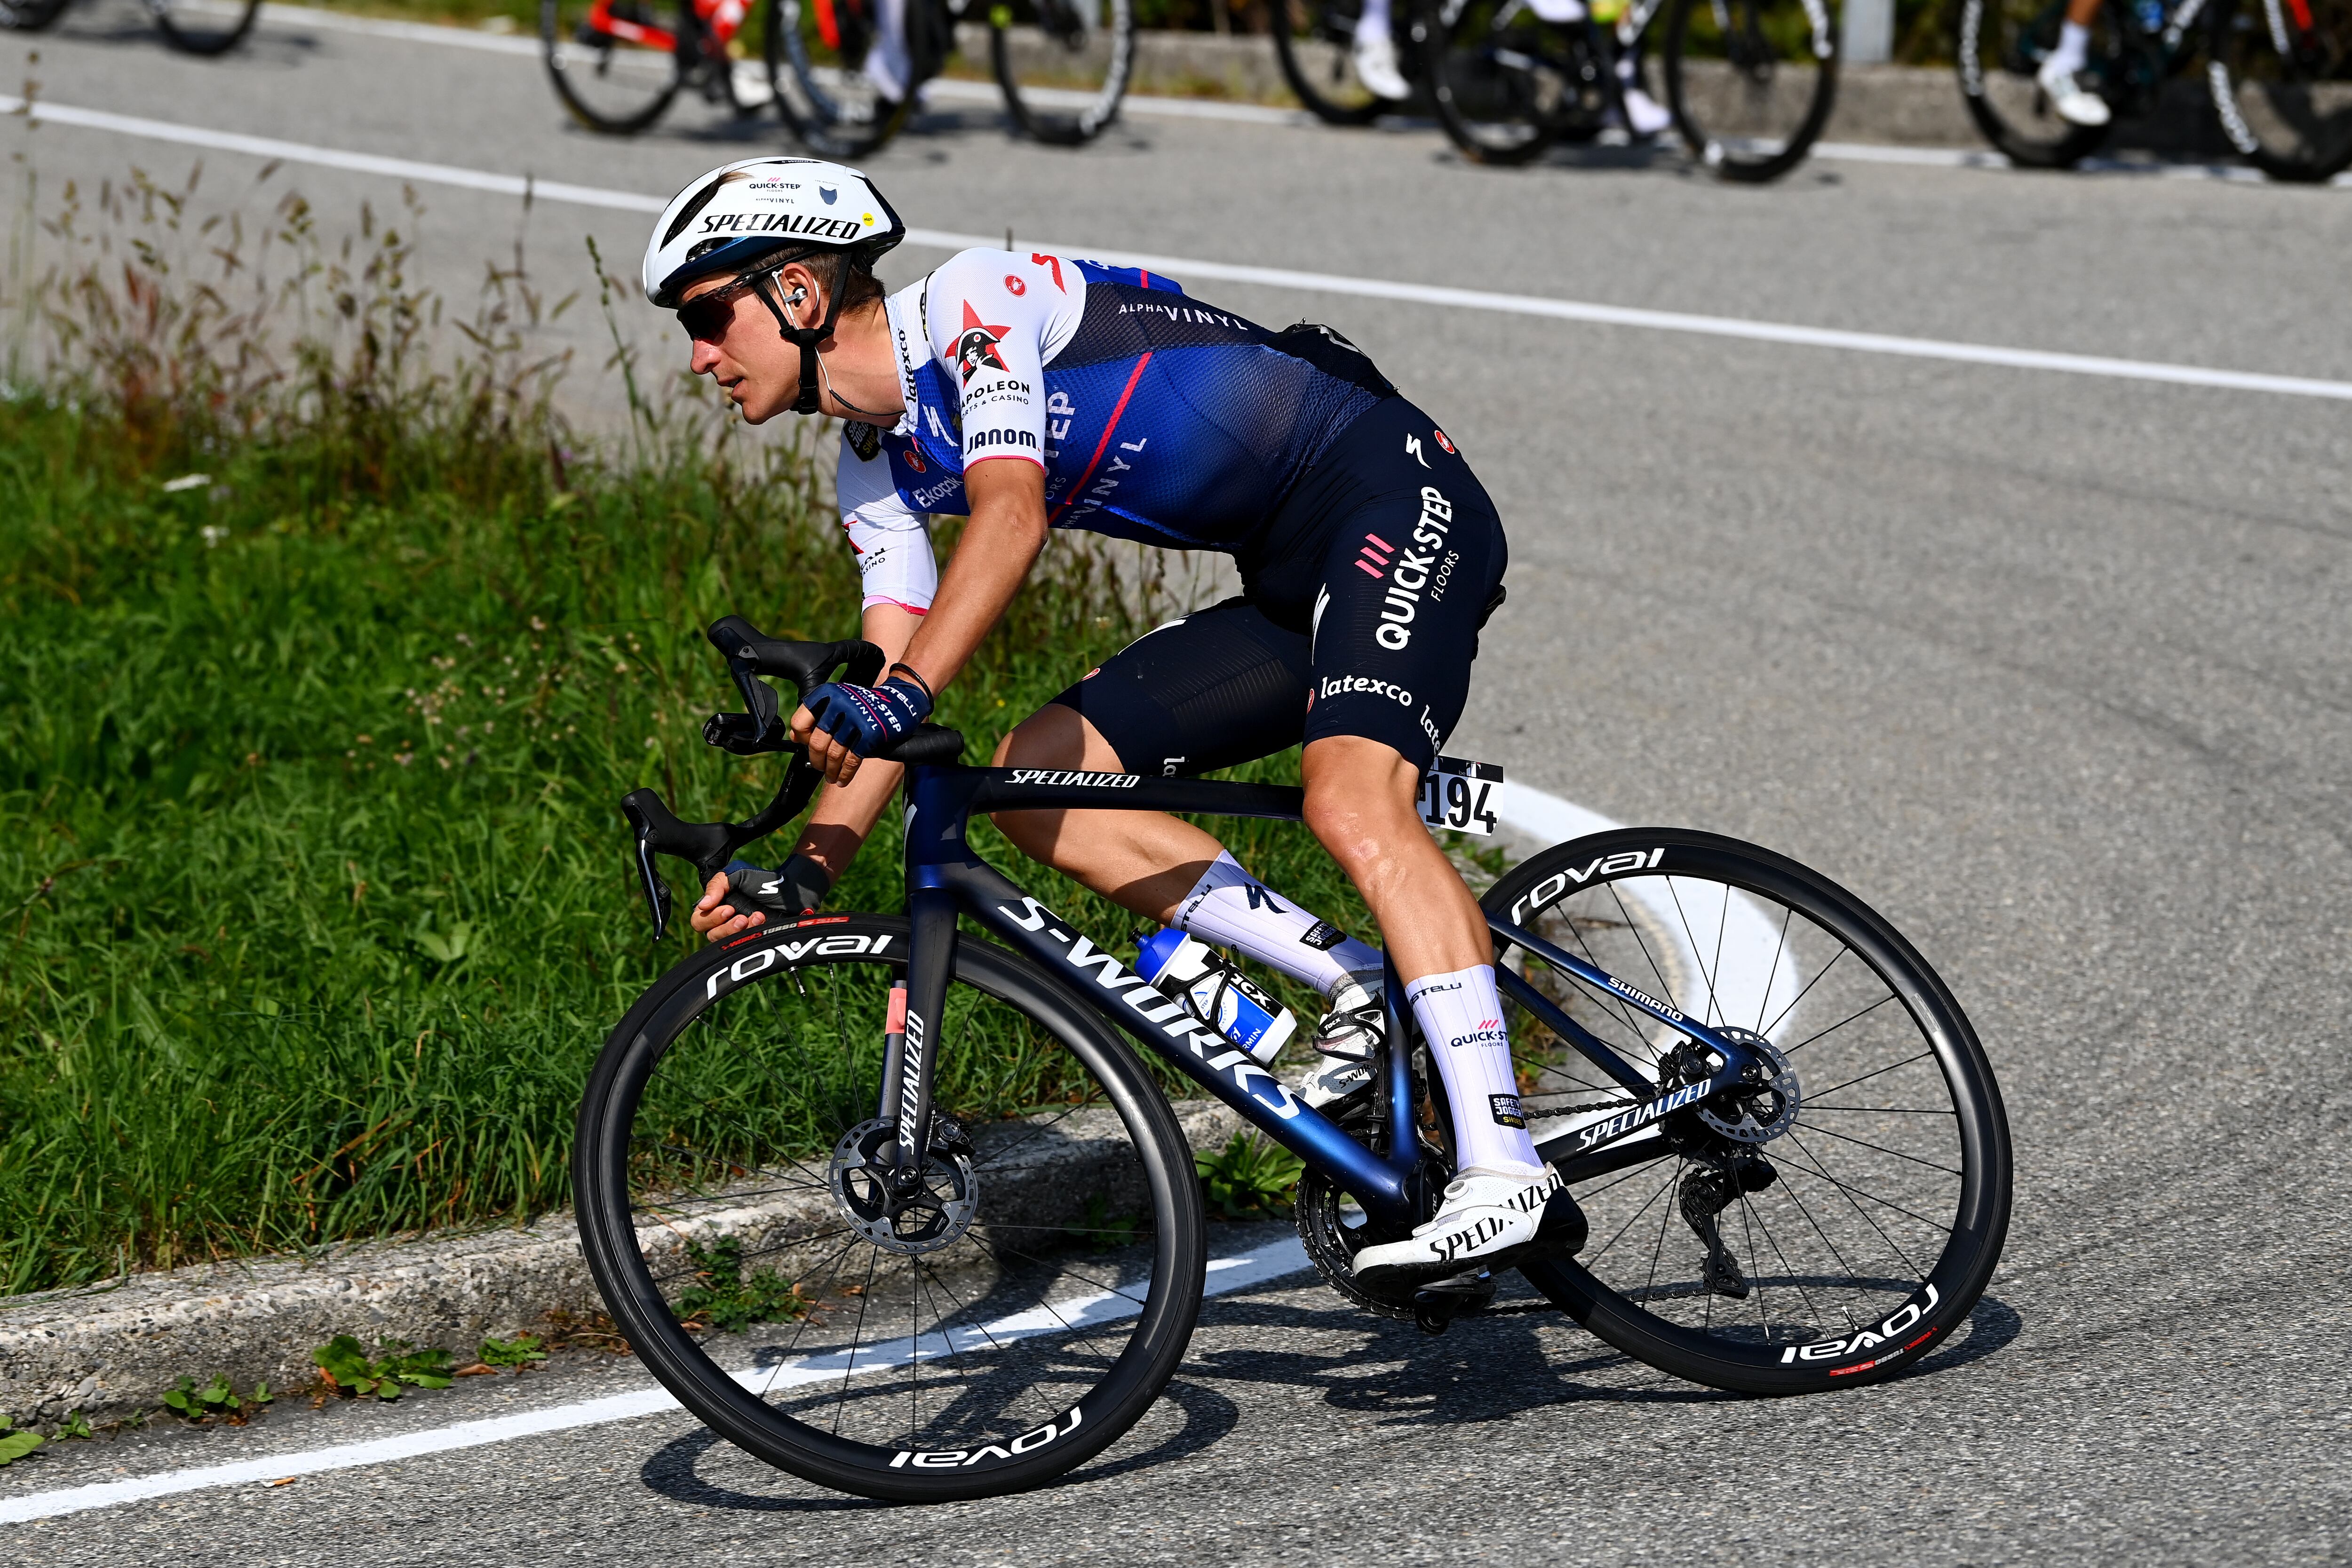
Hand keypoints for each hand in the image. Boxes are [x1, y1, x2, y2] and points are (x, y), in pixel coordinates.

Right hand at [688, 856, 832, 939]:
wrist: (789, 889)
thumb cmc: (761, 881)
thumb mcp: (736, 874)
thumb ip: (716, 885)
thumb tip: (703, 905)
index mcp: (715, 907)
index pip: (699, 920)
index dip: (710, 918)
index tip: (728, 909)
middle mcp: (723, 923)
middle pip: (711, 935)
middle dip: (725, 928)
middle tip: (741, 918)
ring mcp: (738, 934)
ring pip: (727, 943)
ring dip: (739, 932)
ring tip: (756, 917)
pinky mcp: (753, 941)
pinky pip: (744, 946)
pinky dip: (752, 934)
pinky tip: (762, 922)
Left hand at [789, 673, 930, 783]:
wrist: (900, 702)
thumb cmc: (866, 706)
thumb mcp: (839, 703)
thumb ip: (817, 717)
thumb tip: (795, 737)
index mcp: (828, 693)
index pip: (801, 722)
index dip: (802, 739)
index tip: (807, 746)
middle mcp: (840, 702)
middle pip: (817, 741)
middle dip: (817, 761)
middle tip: (821, 768)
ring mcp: (857, 717)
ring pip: (834, 753)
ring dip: (831, 771)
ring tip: (831, 777)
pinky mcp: (871, 733)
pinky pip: (852, 759)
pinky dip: (845, 773)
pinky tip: (843, 779)